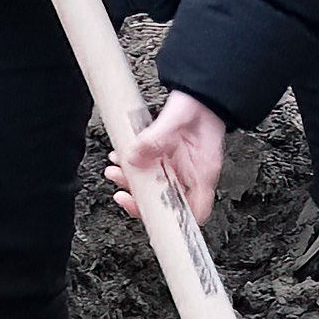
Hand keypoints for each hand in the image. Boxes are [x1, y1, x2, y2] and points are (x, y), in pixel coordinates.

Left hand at [110, 89, 225, 229]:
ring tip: (115, 171)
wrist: (199, 95)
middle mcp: (189, 175)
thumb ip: (155, 138)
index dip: (175, 223)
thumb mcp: (177, 118)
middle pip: (166, 204)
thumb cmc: (199, 108)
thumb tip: (134, 157)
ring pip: (152, 189)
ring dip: (131, 184)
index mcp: (202, 173)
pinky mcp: (164, 159)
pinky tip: (121, 158)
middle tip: (123, 194)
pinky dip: (131, 168)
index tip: (153, 218)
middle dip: (141, 201)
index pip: (194, 212)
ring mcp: (176, 169)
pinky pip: (146, 172)